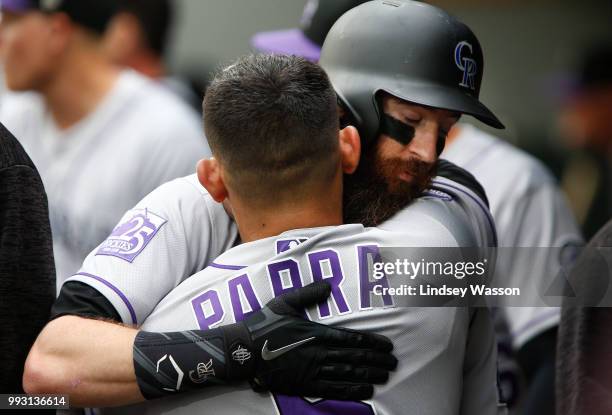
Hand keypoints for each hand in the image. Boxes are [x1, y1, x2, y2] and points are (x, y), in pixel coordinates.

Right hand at [235, 281, 397, 399]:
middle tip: (394, 362)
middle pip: (355, 358)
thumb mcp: (284, 302)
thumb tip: (328, 285)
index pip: (351, 339)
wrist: (243, 351)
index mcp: (316, 333)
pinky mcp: (305, 385)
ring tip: (386, 375)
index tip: (388, 345)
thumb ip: (308, 294)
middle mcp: (318, 353)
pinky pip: (333, 389)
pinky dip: (352, 390)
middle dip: (377, 360)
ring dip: (370, 374)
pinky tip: (366, 390)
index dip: (372, 343)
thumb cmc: (264, 325)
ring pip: (348, 374)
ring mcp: (312, 371)